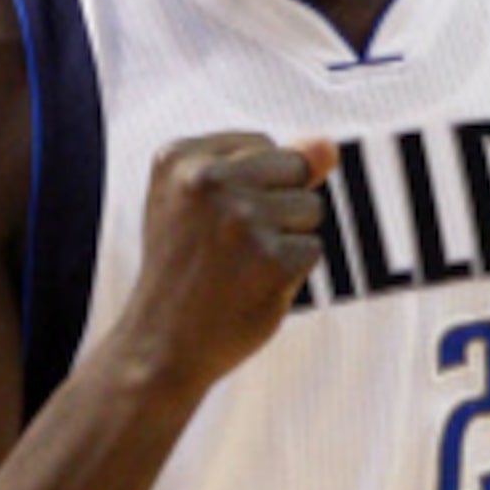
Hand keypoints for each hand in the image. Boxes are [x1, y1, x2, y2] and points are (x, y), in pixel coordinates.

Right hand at [118, 133, 335, 392]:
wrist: (161, 344)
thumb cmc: (187, 268)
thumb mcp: (204, 202)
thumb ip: (264, 165)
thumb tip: (328, 147)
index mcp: (179, 157)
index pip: (264, 145)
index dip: (251, 188)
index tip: (209, 222)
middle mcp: (207, 181)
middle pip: (294, 167)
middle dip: (277, 205)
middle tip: (229, 245)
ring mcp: (241, 220)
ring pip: (311, 207)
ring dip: (287, 239)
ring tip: (239, 266)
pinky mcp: (272, 259)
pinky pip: (313, 248)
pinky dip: (291, 272)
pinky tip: (252, 287)